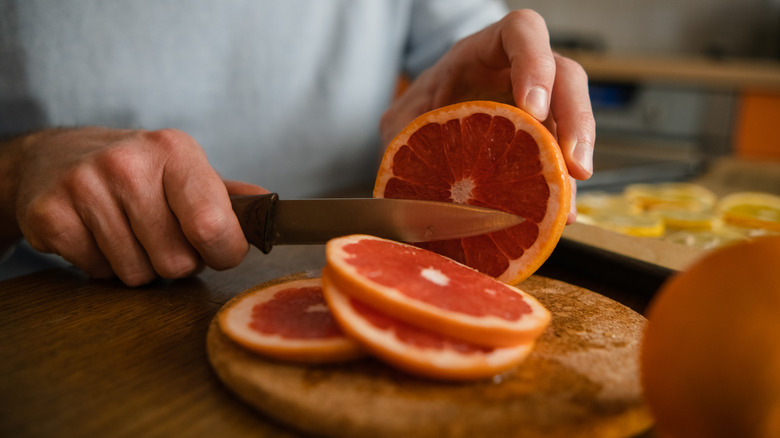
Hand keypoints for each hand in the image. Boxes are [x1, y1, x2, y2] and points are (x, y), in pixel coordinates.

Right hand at [3, 127, 265, 285]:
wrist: (58, 156)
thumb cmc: (139, 172)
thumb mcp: (187, 171)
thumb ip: (231, 198)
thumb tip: (271, 211)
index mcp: (175, 151)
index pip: (213, 227)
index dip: (223, 253)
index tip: (217, 250)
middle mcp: (129, 164)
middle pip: (176, 262)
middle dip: (177, 261)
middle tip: (162, 236)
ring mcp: (85, 186)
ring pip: (137, 274)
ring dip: (139, 266)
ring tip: (130, 233)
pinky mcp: (50, 213)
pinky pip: (98, 273)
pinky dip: (102, 266)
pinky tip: (98, 235)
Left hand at [380, 9, 594, 222]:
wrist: (429, 122)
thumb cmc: (423, 106)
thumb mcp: (404, 115)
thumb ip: (403, 133)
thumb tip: (406, 171)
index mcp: (485, 51)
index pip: (520, 32)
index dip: (534, 63)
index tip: (533, 108)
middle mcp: (522, 73)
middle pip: (566, 76)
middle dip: (574, 119)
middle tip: (572, 163)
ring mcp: (541, 105)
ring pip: (574, 120)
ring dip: (574, 162)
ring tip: (567, 205)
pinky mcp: (546, 138)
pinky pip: (563, 159)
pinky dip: (561, 190)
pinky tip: (558, 218)